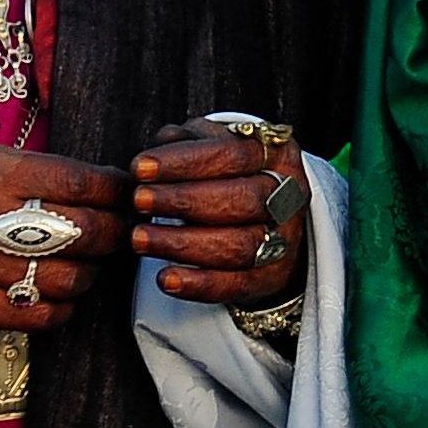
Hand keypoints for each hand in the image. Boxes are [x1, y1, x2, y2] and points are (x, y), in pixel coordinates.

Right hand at [0, 146, 130, 330]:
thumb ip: (32, 170)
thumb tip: (97, 185)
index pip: (82, 181)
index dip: (118, 190)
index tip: (129, 194)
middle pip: (87, 232)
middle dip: (116, 233)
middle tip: (120, 232)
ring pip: (70, 279)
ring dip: (90, 274)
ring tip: (85, 264)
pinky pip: (38, 317)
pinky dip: (61, 310)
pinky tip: (58, 297)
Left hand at [129, 119, 308, 309]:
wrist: (267, 221)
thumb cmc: (228, 176)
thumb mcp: (215, 147)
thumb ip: (189, 142)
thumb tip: (162, 145)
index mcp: (277, 155)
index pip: (235, 155)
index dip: (186, 162)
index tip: (140, 167)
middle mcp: (288, 196)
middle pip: (244, 199)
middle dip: (184, 201)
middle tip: (139, 201)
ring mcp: (285, 239)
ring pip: (240, 246)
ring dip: (183, 244)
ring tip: (139, 238)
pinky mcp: (270, 277)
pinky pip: (236, 285)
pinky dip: (199, 284)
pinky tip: (165, 278)